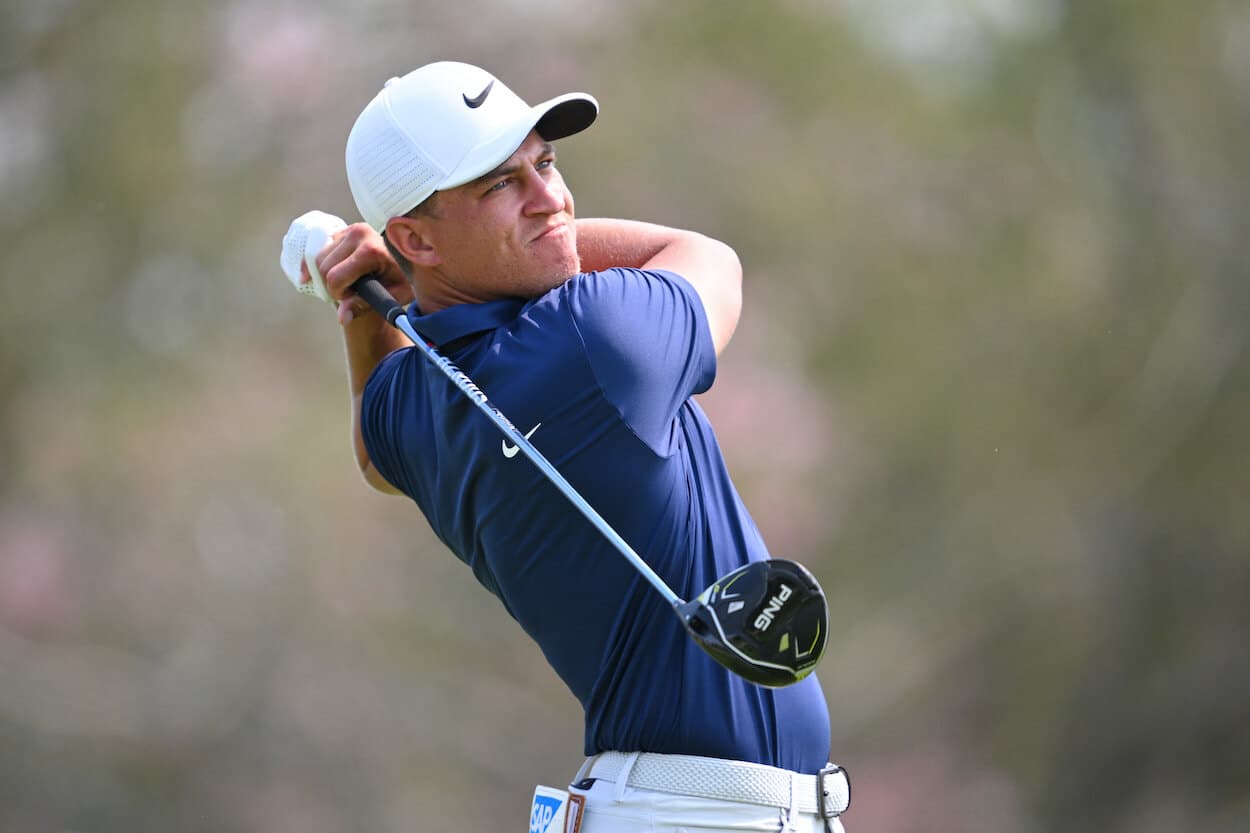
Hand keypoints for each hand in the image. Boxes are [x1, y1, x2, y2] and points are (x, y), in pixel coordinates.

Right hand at [280, 211, 411, 325]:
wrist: (408, 259)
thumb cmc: (403, 280)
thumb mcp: (391, 296)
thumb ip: (365, 305)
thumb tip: (342, 317)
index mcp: (372, 250)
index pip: (335, 277)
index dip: (338, 293)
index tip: (352, 297)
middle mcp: (359, 233)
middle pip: (324, 268)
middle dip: (331, 285)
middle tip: (350, 292)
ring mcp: (350, 229)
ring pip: (318, 258)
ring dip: (325, 275)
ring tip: (346, 282)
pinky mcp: (343, 230)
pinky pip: (320, 250)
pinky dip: (318, 265)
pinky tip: (317, 277)